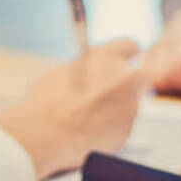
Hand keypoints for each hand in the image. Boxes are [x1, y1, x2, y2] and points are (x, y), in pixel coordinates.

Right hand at [0, 39, 144, 178]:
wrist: (46, 134)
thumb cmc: (47, 100)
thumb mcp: (64, 70)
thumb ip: (86, 67)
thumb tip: (90, 70)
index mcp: (106, 56)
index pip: (129, 46)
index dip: (125, 54)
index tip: (121, 60)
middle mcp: (124, 77)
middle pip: (134, 75)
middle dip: (123, 83)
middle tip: (102, 93)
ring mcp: (129, 105)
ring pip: (127, 102)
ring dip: (113, 107)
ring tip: (85, 117)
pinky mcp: (127, 130)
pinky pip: (120, 125)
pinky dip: (108, 127)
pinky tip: (87, 131)